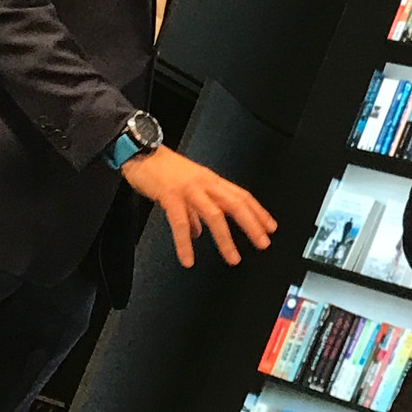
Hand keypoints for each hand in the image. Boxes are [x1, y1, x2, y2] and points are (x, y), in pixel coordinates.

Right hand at [120, 145, 276, 267]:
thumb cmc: (163, 169)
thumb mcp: (186, 188)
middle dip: (252, 224)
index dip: (258, 212)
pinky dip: (184, 243)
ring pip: (214, 214)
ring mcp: (189, 189)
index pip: (241, 196)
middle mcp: (205, 183)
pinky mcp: (170, 195)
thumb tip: (199, 232)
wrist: (141, 152)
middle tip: (263, 243)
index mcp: (211, 181)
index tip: (270, 227)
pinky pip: (179, 223)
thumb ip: (194, 213)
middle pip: (235, 203)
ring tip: (233, 258)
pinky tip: (188, 259)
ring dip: (225, 239)